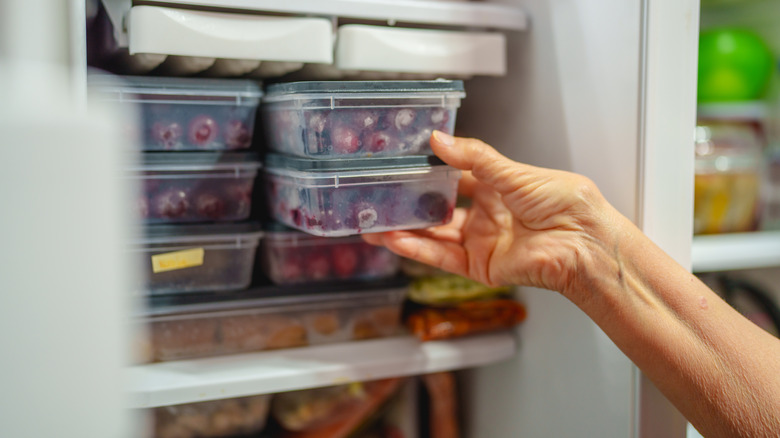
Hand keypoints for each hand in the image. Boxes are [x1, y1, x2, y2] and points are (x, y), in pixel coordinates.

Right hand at [363, 131, 619, 295]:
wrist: (583, 242)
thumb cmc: (565, 204)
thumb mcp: (514, 171)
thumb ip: (474, 158)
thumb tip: (440, 140)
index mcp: (497, 187)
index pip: (455, 177)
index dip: (430, 172)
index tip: (403, 165)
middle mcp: (486, 215)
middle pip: (438, 209)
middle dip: (410, 205)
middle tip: (381, 197)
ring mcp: (481, 242)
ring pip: (433, 236)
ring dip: (404, 230)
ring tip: (374, 222)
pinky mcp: (479, 266)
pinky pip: (441, 258)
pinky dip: (416, 249)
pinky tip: (393, 239)